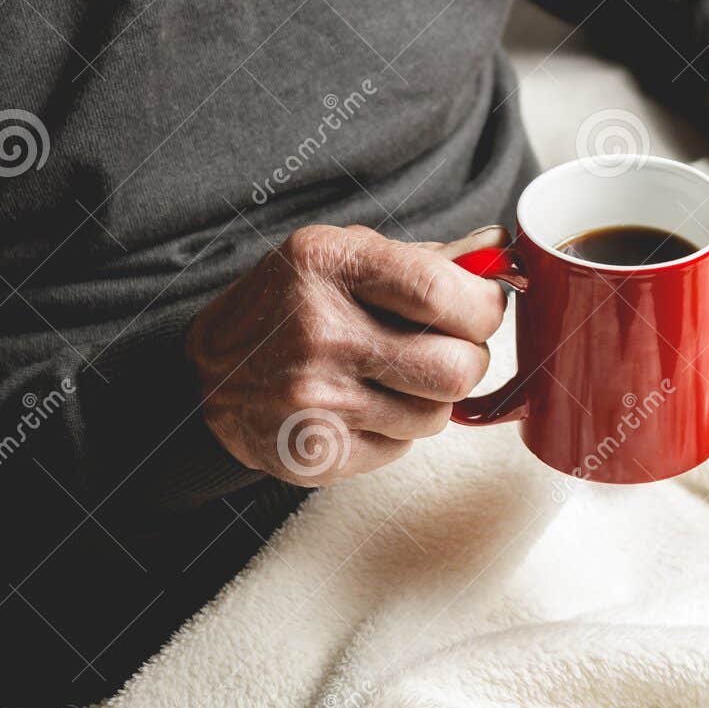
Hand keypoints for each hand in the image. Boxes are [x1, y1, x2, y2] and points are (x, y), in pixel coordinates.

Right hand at [186, 223, 507, 485]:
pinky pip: (401, 449)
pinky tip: (362, 408)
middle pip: (455, 367)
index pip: (441, 292)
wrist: (208, 378)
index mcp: (329, 266)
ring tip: (393, 378)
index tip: (483, 308)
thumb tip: (500, 256)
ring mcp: (316, 399)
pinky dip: (395, 431)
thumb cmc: (288, 308)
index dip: (483, 306)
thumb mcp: (340, 257)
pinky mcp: (317, 451)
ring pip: (436, 415)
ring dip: (429, 399)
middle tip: (447, 350)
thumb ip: (419, 260)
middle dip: (468, 360)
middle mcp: (320, 332)